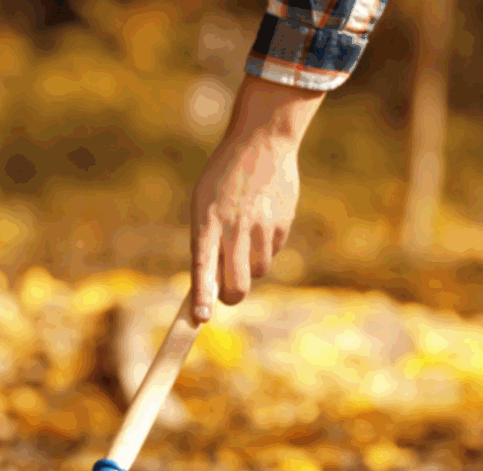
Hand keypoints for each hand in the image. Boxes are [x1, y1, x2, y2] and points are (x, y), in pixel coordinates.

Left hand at [190, 131, 300, 322]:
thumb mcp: (205, 203)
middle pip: (237, 284)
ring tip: (245, 238)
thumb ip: (207, 243)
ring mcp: (261, 226)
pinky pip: (273, 252)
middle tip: (227, 295)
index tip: (201, 317)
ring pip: (257, 271)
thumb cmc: (224, 178)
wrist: (261, 141)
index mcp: (207, 220)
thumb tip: (213, 285)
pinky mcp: (282, 224)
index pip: (202, 266)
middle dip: (231, 296)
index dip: (202, 295)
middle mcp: (234, 226)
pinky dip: (266, 247)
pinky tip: (262, 222)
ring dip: (250, 267)